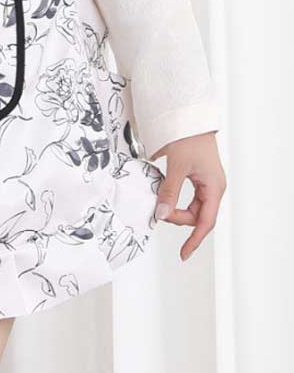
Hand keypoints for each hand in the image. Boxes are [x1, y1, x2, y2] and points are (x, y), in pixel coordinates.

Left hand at [152, 132, 226, 260]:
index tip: (183, 254)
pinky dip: (175, 200)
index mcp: (214, 187)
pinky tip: (165, 200)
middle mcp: (213, 188)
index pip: (205, 222)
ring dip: (176, 211)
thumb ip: (169, 192)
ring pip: (192, 208)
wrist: (189, 119)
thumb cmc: (188, 139)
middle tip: (159, 214)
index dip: (194, 239)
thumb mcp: (176, 167)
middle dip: (178, 219)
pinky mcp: (198, 178)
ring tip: (160, 207)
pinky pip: (188, 197)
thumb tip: (161, 214)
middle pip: (197, 216)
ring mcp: (206, 183)